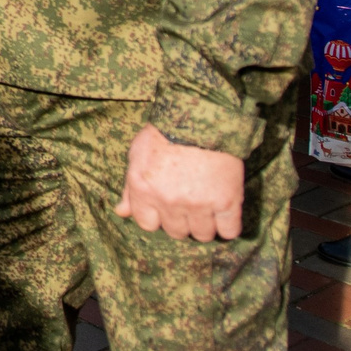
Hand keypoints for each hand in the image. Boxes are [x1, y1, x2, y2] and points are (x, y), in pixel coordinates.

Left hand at [115, 125, 244, 241]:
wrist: (202, 115)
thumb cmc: (166, 131)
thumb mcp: (138, 153)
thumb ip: (130, 187)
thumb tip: (121, 212)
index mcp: (144, 189)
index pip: (148, 224)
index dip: (159, 217)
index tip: (167, 208)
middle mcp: (169, 201)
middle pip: (176, 231)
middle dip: (182, 220)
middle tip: (190, 202)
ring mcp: (198, 203)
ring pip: (202, 234)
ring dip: (206, 224)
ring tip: (208, 206)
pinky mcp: (226, 201)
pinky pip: (229, 230)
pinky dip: (229, 226)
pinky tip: (226, 213)